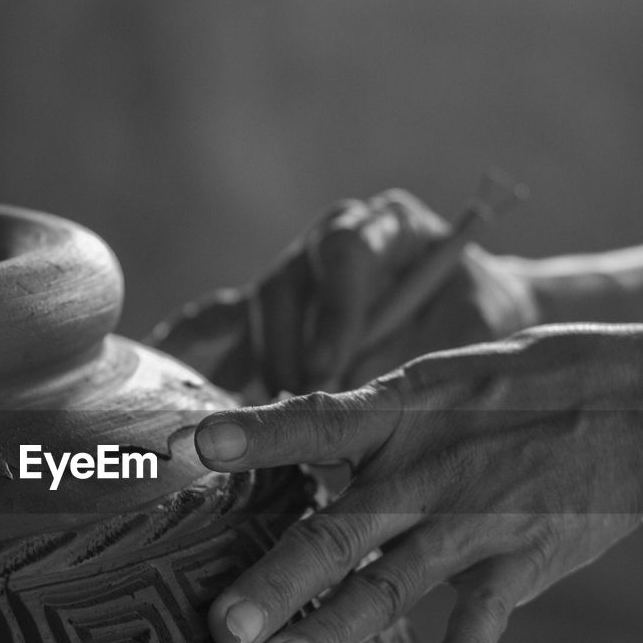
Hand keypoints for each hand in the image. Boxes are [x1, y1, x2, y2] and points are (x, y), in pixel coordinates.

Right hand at [148, 189, 539, 394]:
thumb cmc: (477, 321)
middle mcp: (328, 242)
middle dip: (287, 352)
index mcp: (384, 226)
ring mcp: (294, 276)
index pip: (345, 253)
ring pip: (252, 311)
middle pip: (285, 285)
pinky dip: (193, 349)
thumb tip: (356, 411)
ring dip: (256, 368)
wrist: (477, 315)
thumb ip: (415, 359)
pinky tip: (164, 375)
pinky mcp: (268, 314)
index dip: (330, 311)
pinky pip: (219, 321)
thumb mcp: (467, 333)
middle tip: (296, 404)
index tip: (326, 370)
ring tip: (259, 417)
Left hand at [194, 323, 642, 642]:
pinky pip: (486, 614)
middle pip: (339, 530)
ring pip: (395, 583)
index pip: (315, 421)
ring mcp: (475, 520)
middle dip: (279, 581)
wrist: (638, 407)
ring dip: (339, 629)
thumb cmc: (514, 390)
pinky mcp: (523, 560)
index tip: (196, 444)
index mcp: (397, 415)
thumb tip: (274, 436)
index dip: (256, 433)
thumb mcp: (433, 382)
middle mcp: (427, 471)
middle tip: (224, 627)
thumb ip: (358, 419)